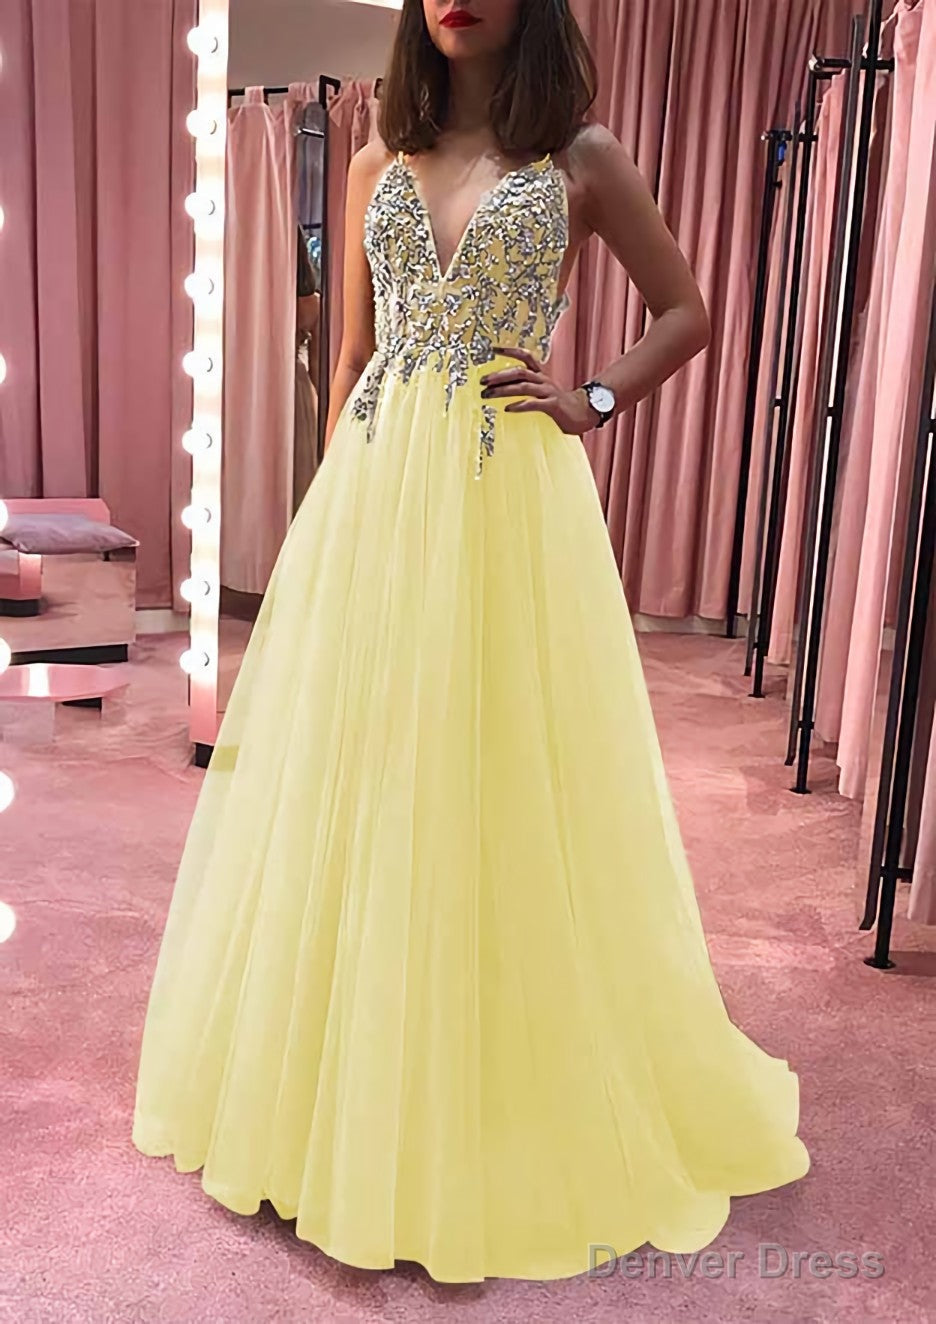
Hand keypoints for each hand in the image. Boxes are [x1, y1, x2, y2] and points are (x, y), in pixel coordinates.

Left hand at [480, 348, 600, 435]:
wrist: (583, 413)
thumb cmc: (559, 405)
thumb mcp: (542, 392)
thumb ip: (526, 389)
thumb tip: (501, 390)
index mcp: (540, 375)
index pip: (525, 356)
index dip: (510, 351)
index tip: (493, 349)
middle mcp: (543, 380)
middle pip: (519, 372)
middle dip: (499, 375)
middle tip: (482, 381)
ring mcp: (549, 392)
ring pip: (523, 386)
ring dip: (503, 390)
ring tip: (488, 394)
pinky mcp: (553, 405)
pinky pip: (534, 403)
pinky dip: (520, 405)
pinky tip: (507, 408)